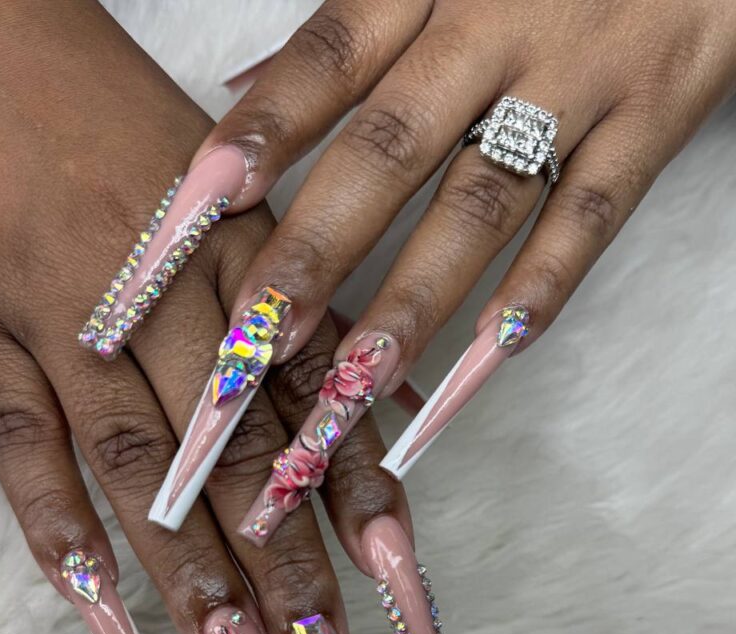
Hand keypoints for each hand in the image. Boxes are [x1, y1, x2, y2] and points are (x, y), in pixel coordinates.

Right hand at [0, 0, 443, 633]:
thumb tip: (383, 430)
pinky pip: (24, 454)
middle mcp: (180, 318)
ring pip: (148, 484)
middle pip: (248, 484)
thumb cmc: (132, 133)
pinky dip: (62, 539)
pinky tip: (103, 620)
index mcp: (256, 284)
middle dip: (295, 602)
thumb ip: (307, 329)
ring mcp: (75, 331)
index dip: (374, 540)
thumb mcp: (248, 213)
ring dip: (195, 592)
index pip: (330, 436)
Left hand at [172, 0, 735, 510]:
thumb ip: (347, 26)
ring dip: (413, 299)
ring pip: (481, 203)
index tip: (195, 213)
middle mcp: (494, 28)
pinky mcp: (654, 113)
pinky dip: (546, 284)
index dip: (259, 137)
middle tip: (256, 340)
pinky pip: (594, 214)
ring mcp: (578, 76)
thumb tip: (236, 88)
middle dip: (315, 252)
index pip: (324, 64)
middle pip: (387, 152)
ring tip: (354, 381)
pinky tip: (497, 350)